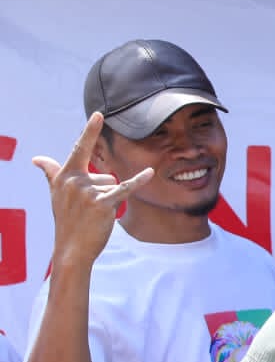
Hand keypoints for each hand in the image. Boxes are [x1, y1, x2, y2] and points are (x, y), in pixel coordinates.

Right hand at [32, 113, 152, 271]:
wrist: (71, 247)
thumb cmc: (66, 219)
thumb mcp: (56, 193)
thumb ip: (51, 173)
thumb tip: (37, 159)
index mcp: (66, 175)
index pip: (80, 149)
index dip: (90, 131)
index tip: (99, 114)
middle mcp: (75, 180)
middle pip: (104, 175)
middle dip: (103, 192)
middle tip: (88, 209)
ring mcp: (89, 192)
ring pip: (113, 185)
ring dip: (109, 200)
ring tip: (94, 214)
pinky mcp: (103, 203)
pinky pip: (125, 188)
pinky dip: (138, 181)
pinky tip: (150, 172)